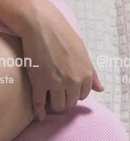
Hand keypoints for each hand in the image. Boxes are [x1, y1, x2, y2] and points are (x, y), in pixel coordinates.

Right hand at [18, 0, 103, 120]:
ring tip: (48, 101)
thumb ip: (91, 72)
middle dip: (64, 100)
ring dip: (54, 105)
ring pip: (57, 105)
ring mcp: (55, 83)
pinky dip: (39, 112)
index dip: (74, 93)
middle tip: (57, 95)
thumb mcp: (82, 51)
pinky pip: (40, 104)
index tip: (67, 91)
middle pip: (70, 102)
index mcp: (85, 74)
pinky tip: (39, 116)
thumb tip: (101, 89)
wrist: (41, 24)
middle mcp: (73, 81)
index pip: (83, 95)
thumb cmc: (62, 34)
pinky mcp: (39, 83)